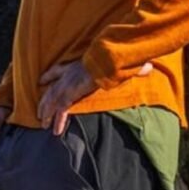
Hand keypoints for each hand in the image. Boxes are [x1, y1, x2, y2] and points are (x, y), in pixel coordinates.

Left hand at [37, 59, 152, 135]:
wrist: (107, 58)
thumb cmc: (114, 59)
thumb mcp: (120, 63)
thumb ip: (131, 67)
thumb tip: (149, 67)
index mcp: (75, 66)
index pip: (58, 70)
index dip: (49, 75)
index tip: (41, 80)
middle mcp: (68, 75)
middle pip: (51, 88)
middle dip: (44, 100)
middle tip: (39, 111)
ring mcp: (67, 83)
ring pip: (51, 101)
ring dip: (46, 112)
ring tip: (42, 124)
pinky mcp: (70, 92)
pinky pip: (60, 109)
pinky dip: (57, 120)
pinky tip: (54, 130)